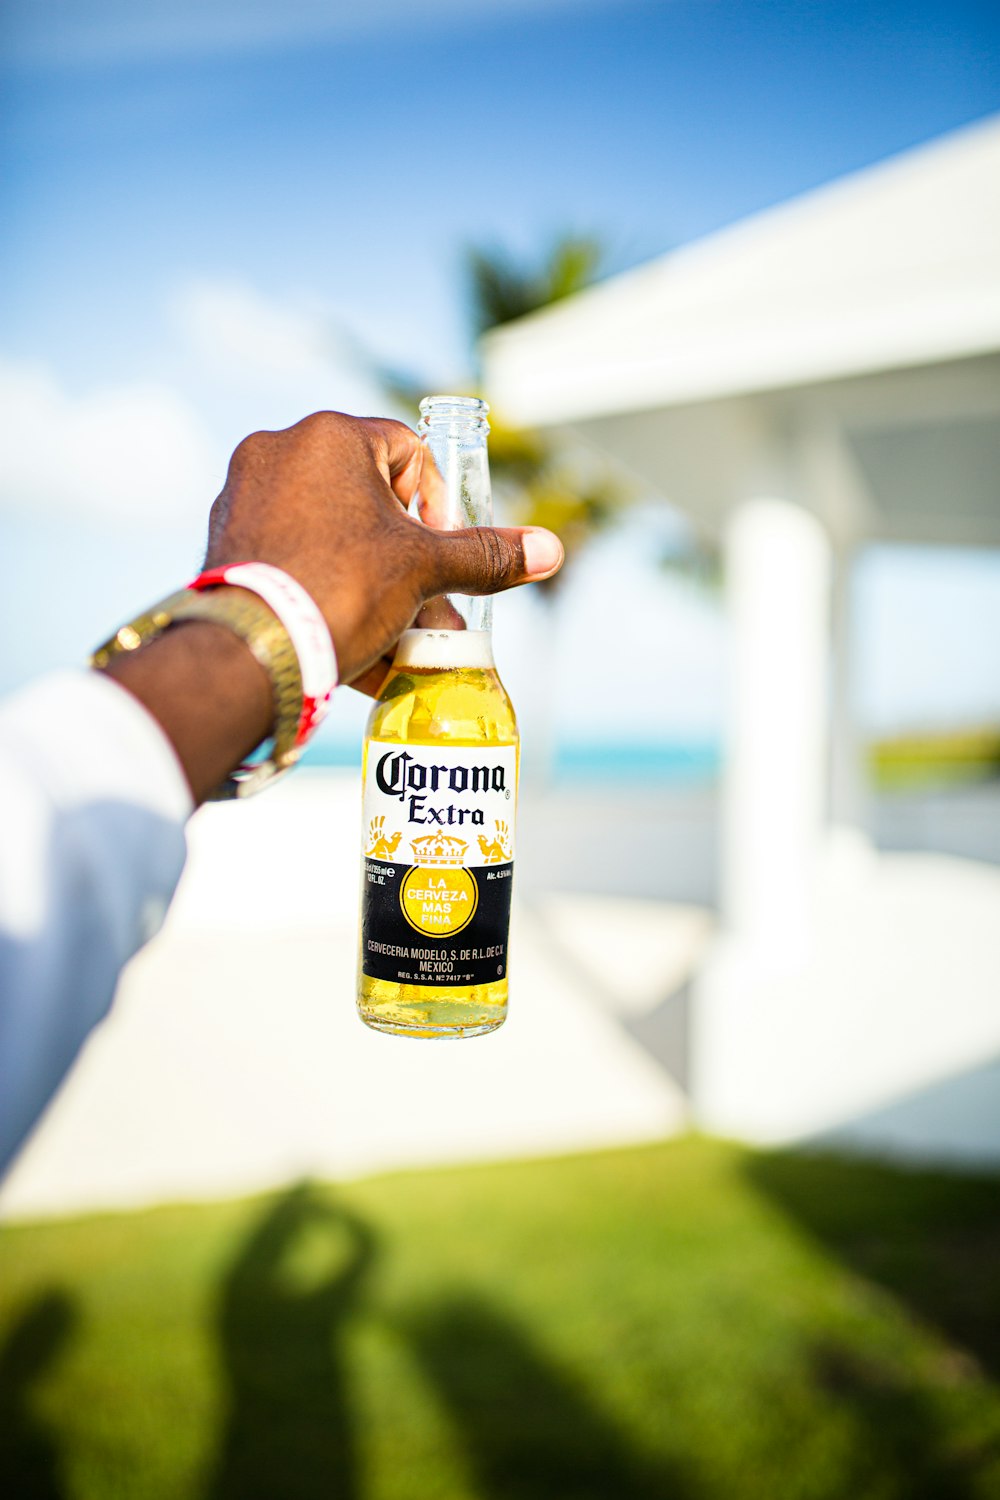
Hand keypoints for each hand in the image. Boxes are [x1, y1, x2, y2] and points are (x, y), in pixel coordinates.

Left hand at [205, 410, 563, 690]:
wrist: (250, 654)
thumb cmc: (338, 590)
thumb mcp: (423, 570)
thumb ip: (484, 555)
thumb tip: (549, 549)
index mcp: (330, 437)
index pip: (408, 452)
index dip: (436, 505)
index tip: (441, 553)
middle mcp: (280, 452)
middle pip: (368, 500)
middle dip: (407, 560)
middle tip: (427, 608)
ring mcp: (245, 495)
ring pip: (332, 534)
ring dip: (372, 584)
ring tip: (394, 638)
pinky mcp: (225, 540)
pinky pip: (293, 557)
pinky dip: (327, 592)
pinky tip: (350, 646)